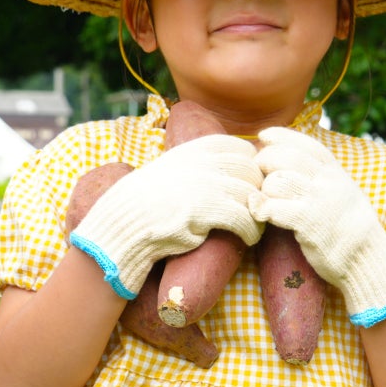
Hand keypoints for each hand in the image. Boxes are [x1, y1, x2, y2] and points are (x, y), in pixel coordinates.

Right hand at [69, 133, 264, 297]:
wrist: (125, 223)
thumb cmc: (153, 201)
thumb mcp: (177, 167)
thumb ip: (205, 162)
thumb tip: (241, 161)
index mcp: (197, 147)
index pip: (242, 149)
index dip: (253, 168)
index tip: (253, 186)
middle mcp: (203, 161)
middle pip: (252, 172)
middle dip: (260, 191)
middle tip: (259, 209)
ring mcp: (204, 184)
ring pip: (251, 195)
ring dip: (259, 214)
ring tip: (256, 226)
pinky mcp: (205, 210)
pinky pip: (243, 218)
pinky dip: (251, 230)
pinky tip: (249, 239)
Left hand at [251, 127, 385, 326]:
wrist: (367, 259)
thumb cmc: (351, 229)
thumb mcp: (345, 193)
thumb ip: (324, 177)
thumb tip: (300, 164)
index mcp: (336, 172)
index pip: (306, 144)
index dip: (282, 136)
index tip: (264, 136)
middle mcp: (327, 182)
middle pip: (287, 157)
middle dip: (265, 160)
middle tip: (257, 171)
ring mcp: (318, 201)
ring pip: (277, 181)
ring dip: (263, 189)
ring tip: (263, 198)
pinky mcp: (308, 222)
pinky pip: (274, 208)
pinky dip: (261, 208)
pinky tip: (259, 213)